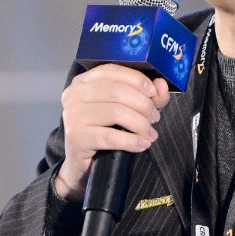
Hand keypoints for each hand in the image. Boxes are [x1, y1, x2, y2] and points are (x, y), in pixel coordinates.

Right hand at [54, 64, 170, 201]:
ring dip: (140, 124)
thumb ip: (145, 95)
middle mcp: (74, 94)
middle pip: (116, 91)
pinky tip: (142, 144)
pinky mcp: (77, 137)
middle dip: (142, 104)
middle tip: (154, 118)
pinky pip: (111, 136)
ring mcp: (73, 115)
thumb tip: (161, 84)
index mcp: (83, 81)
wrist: (82, 165)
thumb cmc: (103, 131)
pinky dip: (132, 141)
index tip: (153, 93)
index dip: (136, 79)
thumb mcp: (126, 109)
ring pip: (116, 112)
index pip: (111, 70)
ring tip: (150, 133)